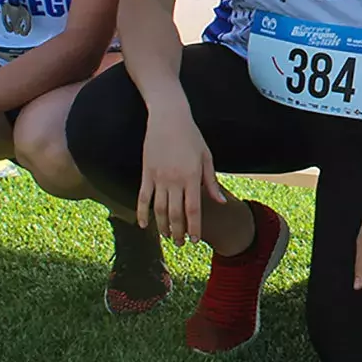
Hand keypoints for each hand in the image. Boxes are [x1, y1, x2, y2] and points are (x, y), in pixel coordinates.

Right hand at [137, 105, 223, 245]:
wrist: (169, 117)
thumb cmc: (191, 136)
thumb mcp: (206, 157)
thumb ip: (211, 182)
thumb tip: (219, 202)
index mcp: (192, 177)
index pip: (193, 210)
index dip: (194, 227)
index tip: (195, 240)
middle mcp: (174, 180)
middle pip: (176, 214)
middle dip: (178, 232)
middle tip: (181, 244)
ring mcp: (158, 177)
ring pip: (159, 209)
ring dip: (162, 226)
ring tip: (166, 237)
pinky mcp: (146, 173)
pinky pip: (143, 198)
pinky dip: (142, 213)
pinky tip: (144, 225)